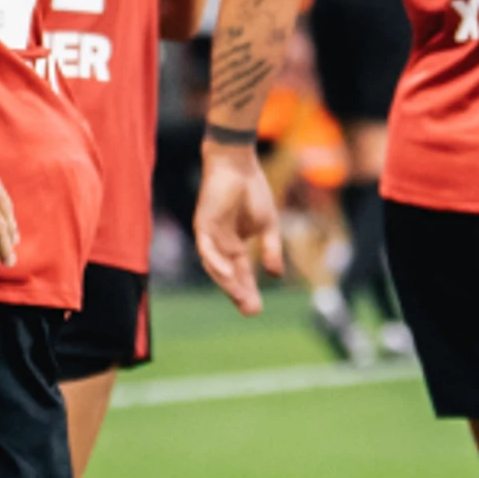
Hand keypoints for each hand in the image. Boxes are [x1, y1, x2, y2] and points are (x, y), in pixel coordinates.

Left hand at [191, 141, 282, 315]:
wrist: (239, 165)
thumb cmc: (253, 191)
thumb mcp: (268, 226)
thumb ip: (271, 249)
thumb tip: (276, 275)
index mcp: (235, 245)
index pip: (241, 273)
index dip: (248, 290)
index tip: (257, 309)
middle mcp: (221, 244)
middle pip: (228, 275)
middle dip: (239, 293)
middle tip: (251, 311)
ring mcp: (210, 236)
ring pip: (215, 266)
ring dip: (227, 282)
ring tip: (240, 298)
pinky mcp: (202, 224)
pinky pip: (206, 248)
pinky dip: (215, 261)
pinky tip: (227, 273)